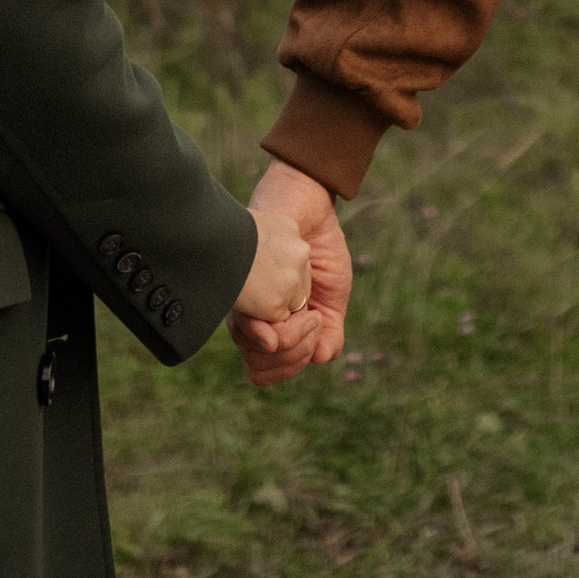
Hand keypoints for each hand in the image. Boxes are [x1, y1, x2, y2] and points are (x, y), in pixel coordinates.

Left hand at [230, 158, 351, 388]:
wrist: (309, 207)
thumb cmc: (319, 249)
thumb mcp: (333, 295)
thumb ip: (329, 332)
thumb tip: (319, 359)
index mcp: (267, 324)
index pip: (264, 370)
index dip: (290, 366)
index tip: (315, 344)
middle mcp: (249, 315)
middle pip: (261, 365)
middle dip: (296, 356)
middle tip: (315, 323)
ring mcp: (245, 301)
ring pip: (259, 352)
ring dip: (293, 341)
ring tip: (309, 313)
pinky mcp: (245, 283)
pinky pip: (260, 327)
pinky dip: (284, 329)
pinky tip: (297, 309)